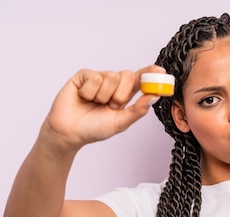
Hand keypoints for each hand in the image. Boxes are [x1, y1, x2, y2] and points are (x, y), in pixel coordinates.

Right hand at [41, 65, 165, 149]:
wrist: (69, 132)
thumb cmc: (94, 129)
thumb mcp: (120, 123)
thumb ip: (138, 110)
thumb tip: (155, 97)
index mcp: (125, 94)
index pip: (141, 80)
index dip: (150, 74)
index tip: (160, 72)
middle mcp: (113, 83)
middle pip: (128, 75)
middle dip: (122, 93)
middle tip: (112, 106)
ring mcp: (99, 78)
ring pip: (111, 76)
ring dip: (104, 95)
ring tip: (95, 103)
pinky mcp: (84, 76)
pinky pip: (94, 77)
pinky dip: (89, 91)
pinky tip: (83, 97)